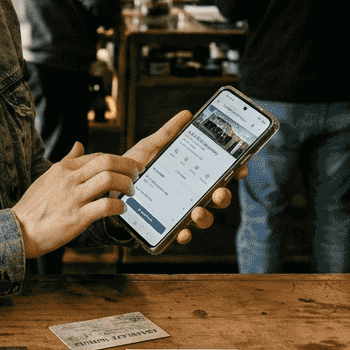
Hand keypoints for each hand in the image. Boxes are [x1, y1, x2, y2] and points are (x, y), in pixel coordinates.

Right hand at [12, 142, 137, 258]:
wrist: (19, 230)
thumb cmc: (33, 205)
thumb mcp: (48, 176)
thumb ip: (66, 160)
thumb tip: (78, 143)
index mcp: (64, 168)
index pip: (98, 156)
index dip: (118, 160)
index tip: (129, 168)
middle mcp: (70, 179)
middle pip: (107, 162)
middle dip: (128, 166)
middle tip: (137, 175)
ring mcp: (73, 198)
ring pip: (109, 180)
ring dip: (126, 184)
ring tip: (131, 192)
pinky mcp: (77, 218)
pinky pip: (105, 206)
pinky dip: (119, 207)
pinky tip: (121, 210)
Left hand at [123, 111, 236, 245]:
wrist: (108, 188)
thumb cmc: (133, 168)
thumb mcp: (150, 148)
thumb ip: (167, 134)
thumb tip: (186, 114)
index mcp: (190, 175)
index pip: (219, 174)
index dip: (234, 171)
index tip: (241, 168)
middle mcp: (190, 194)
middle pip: (216, 198)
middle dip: (222, 196)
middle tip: (219, 192)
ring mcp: (179, 211)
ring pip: (203, 218)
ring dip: (205, 217)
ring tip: (196, 212)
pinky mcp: (165, 226)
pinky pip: (180, 234)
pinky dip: (183, 235)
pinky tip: (181, 232)